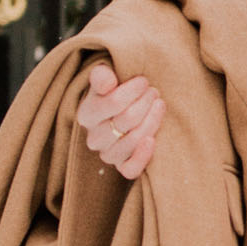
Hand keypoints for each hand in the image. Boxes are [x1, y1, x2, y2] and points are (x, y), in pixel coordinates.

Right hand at [81, 60, 164, 179]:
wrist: (124, 112)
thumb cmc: (115, 92)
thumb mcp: (106, 79)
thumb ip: (102, 76)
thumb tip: (107, 80)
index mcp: (86, 114)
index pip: (114, 102)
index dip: (133, 90)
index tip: (144, 81)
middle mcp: (94, 138)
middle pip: (127, 120)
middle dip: (145, 103)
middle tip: (154, 92)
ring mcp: (108, 154)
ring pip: (132, 141)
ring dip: (151, 121)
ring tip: (160, 105)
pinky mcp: (123, 167)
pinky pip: (130, 169)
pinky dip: (142, 156)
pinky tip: (153, 140)